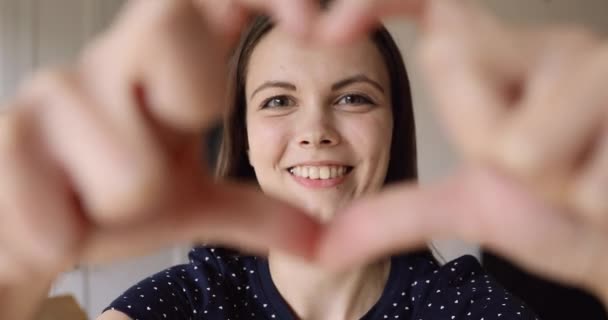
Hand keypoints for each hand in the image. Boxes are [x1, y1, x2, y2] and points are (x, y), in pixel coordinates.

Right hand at [0, 0, 320, 286]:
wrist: (37, 224)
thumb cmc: (115, 197)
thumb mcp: (194, 204)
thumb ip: (257, 212)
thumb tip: (322, 239)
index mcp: (165, 63)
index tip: (311, 21)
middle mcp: (110, 58)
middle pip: (178, 58)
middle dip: (184, 119)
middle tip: (155, 150)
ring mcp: (56, 91)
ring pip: (133, 163)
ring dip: (126, 199)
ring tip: (100, 195)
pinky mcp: (10, 135)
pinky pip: (66, 201)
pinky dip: (70, 227)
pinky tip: (58, 213)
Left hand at [315, 0, 607, 304]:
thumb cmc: (553, 211)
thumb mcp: (469, 206)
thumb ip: (396, 215)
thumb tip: (325, 247)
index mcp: (506, 62)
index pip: (436, 6)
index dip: (382, 0)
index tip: (330, 27)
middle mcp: (552, 47)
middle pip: (455, 67)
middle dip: (484, 145)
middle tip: (534, 169)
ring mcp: (601, 67)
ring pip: (519, 143)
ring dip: (544, 184)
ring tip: (575, 179)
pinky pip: (585, 180)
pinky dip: (591, 204)